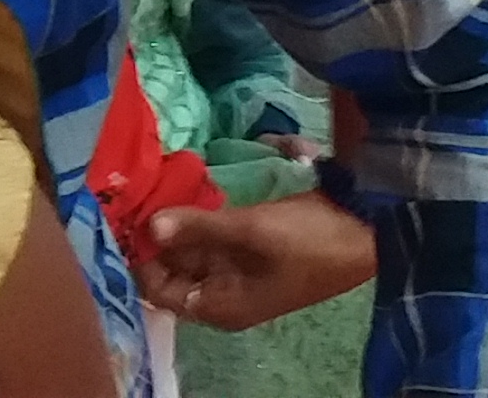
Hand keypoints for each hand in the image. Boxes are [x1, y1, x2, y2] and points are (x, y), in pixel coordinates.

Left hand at [135, 192, 377, 332]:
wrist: (369, 230)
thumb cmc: (310, 240)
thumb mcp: (250, 231)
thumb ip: (197, 228)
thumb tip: (148, 226)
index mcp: (221, 306)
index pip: (159, 290)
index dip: (136, 258)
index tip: (118, 216)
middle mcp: (224, 294)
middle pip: (171, 268)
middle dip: (152, 234)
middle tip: (125, 189)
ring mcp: (237, 270)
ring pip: (189, 249)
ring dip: (172, 221)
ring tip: (147, 181)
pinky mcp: (249, 246)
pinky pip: (210, 235)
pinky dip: (195, 216)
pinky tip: (179, 185)